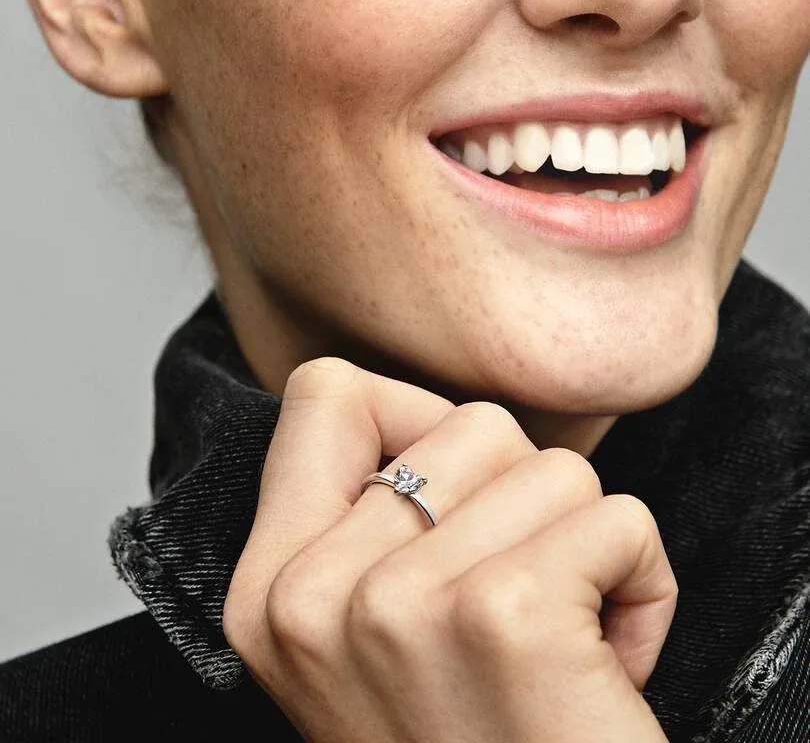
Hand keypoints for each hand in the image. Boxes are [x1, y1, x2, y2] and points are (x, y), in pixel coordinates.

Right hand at [223, 357, 675, 741]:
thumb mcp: (371, 641)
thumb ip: (371, 520)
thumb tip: (427, 417)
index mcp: (268, 591)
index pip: (324, 393)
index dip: (413, 423)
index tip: (452, 515)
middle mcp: (312, 596)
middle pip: (470, 423)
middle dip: (523, 506)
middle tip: (515, 612)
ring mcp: (400, 606)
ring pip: (551, 465)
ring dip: (586, 548)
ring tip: (561, 643)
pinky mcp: (504, 617)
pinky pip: (617, 517)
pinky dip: (642, 584)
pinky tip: (607, 664)